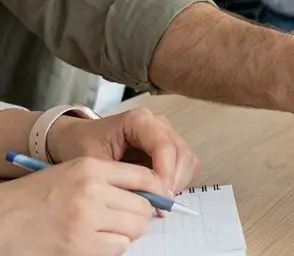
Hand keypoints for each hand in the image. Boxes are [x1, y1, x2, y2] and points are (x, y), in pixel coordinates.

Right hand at [0, 157, 161, 255]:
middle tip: (128, 218)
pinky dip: (115, 246)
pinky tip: (98, 241)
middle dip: (141, 214)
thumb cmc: (35, 198)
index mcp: (90, 167)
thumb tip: (148, 192)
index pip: (144, 176)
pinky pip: (119, 246)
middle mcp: (92, 190)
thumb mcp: (71, 173)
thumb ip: (108, 178)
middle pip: (144, 205)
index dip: (156, 190)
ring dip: (128, 231)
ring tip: (109, 229)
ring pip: (135, 227)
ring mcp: (86, 218)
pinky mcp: (80, 244)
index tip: (158, 199)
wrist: (1, 220)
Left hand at [47, 107, 198, 194]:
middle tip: (158, 205)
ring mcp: (165, 134)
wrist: (75, 138)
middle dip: (173, 181)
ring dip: (177, 182)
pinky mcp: (168, 146)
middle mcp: (158, 123)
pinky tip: (158, 193)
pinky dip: (176, 181)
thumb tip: (149, 203)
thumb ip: (122, 181)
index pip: (164, 147)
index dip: (165, 175)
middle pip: (181, 153)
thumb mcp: (94, 165)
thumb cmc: (81, 147)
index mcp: (139, 120)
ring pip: (187, 159)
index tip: (158, 199)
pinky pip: (184, 164)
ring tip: (157, 201)